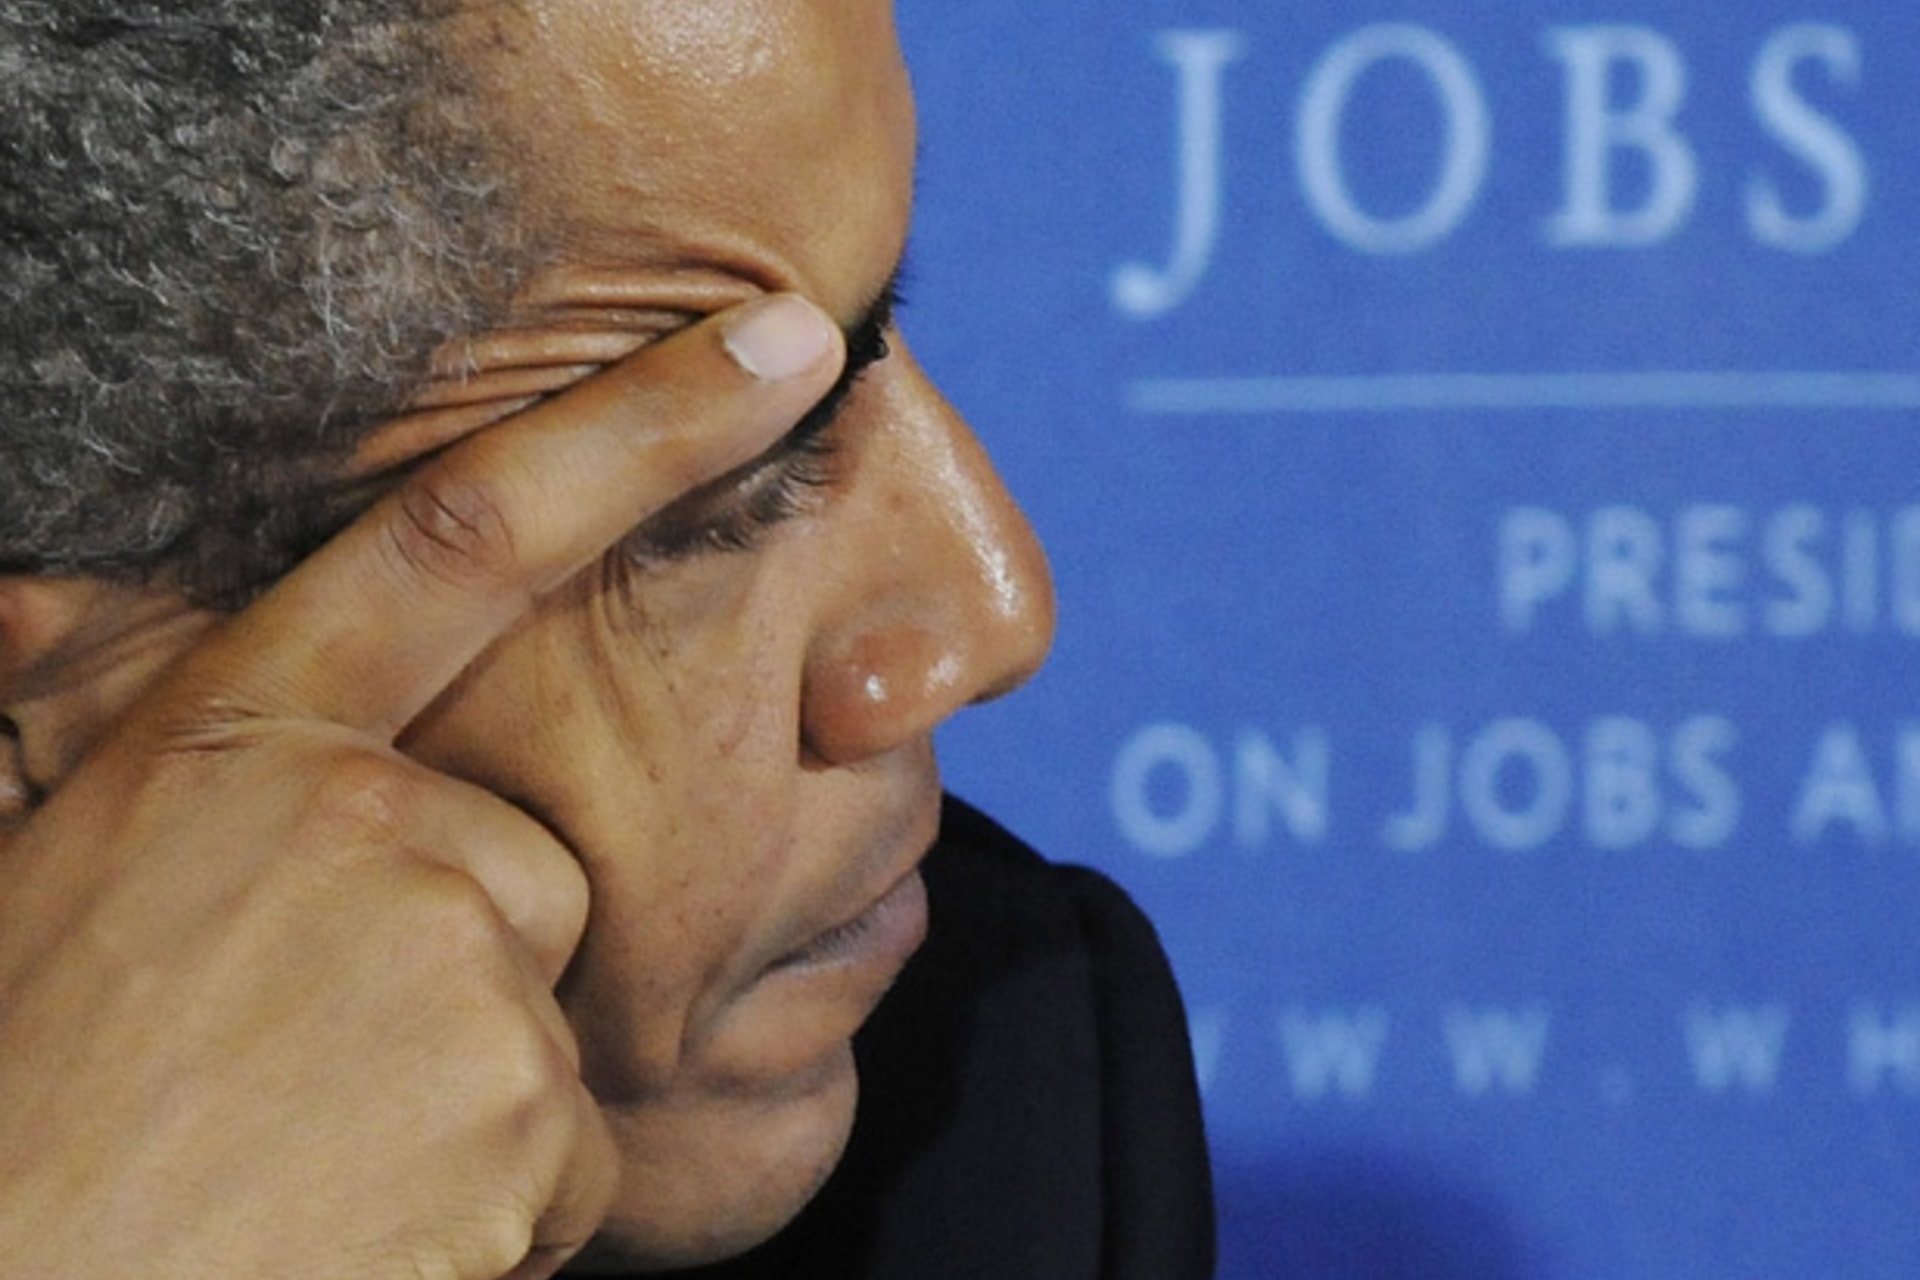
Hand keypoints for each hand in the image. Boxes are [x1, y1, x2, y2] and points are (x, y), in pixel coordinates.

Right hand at [0, 296, 844, 1278]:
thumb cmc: (19, 1095)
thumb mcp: (56, 873)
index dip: (649, 420)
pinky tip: (353, 1230)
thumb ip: (164, 764)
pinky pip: (562, 1153)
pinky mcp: (521, 1104)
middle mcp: (364, 820)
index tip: (792, 342)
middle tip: (304, 1069)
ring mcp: (452, 957)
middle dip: (459, 969)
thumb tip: (30, 604)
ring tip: (300, 1162)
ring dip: (457, 1104)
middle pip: (525, 867)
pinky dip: (486, 1207)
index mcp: (230, 746)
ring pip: (539, 1019)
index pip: (470, 532)